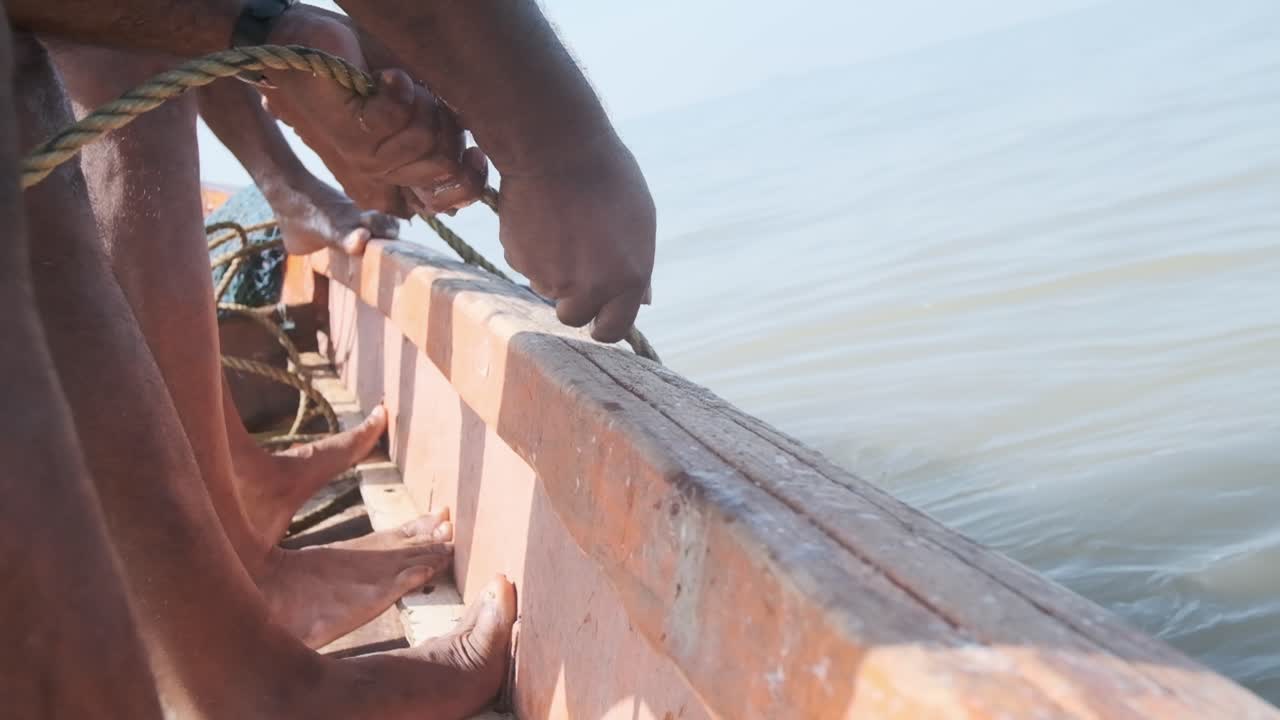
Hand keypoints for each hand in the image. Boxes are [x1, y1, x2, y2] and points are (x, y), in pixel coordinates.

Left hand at [259, 8, 486, 216]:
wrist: (311, 43)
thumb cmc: (368, 67)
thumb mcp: (420, 101)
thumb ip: (447, 129)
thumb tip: (479, 151)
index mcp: (403, 172)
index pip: (455, 196)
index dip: (471, 178)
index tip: (475, 151)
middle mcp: (384, 175)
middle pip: (446, 164)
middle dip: (444, 121)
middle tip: (419, 97)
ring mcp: (366, 159)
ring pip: (425, 139)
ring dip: (418, 99)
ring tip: (392, 85)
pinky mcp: (350, 136)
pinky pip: (399, 116)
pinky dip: (397, 86)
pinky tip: (383, 78)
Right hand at [498, 143, 654, 342]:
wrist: (557, 148)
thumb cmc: (607, 177)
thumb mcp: (640, 221)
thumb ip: (638, 267)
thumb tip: (642, 301)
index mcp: (628, 280)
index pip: (612, 330)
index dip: (604, 323)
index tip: (598, 317)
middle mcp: (590, 287)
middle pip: (573, 316)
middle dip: (572, 299)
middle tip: (574, 267)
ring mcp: (551, 276)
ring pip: (546, 287)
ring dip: (551, 268)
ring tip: (561, 225)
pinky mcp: (519, 260)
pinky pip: (525, 263)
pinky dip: (531, 248)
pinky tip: (541, 216)